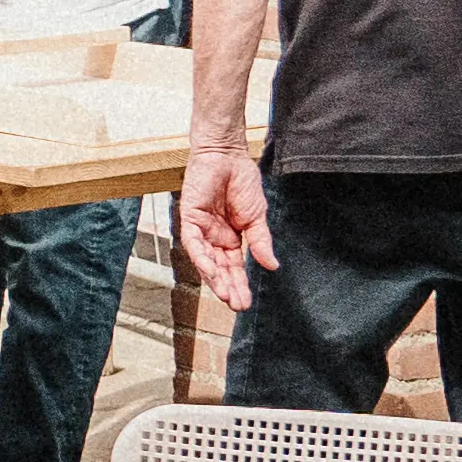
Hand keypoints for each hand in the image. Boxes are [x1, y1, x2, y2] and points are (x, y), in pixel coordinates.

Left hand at [178, 146, 271, 310]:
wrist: (228, 156)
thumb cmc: (242, 182)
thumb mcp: (257, 217)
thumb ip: (261, 242)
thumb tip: (273, 266)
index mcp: (230, 239)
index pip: (233, 268)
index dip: (240, 285)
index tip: (246, 303)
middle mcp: (213, 238)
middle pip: (220, 269)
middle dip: (229, 288)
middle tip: (238, 306)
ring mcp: (200, 230)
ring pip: (206, 261)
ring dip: (215, 279)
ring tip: (226, 296)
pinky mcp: (189, 219)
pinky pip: (194, 244)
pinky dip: (202, 259)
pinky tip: (213, 273)